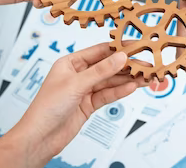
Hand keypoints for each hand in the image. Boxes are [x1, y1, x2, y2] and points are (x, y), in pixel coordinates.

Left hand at [0, 44, 145, 167]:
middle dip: (127, 65)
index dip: (118, 48)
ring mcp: (84, 90)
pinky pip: (108, 94)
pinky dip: (120, 91)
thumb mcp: (76, 84)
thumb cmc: (46, 109)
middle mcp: (78, 74)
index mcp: (70, 63)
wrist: (39, 138)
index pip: (99, 51)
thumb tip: (119, 57)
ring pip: (110, 81)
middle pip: (108, 66)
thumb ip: (101, 71)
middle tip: (146, 63)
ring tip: (145, 76)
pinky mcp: (88, 105)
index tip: (136, 46)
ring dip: (128, 79)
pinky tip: (133, 86)